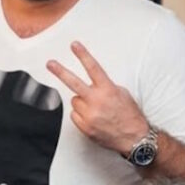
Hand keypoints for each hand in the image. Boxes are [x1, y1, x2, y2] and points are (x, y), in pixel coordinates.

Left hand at [47, 41, 148, 155]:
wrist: (134, 139)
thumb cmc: (130, 115)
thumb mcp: (122, 94)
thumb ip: (105, 86)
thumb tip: (93, 84)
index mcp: (108, 90)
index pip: (93, 68)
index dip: (83, 55)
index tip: (74, 46)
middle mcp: (97, 102)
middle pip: (74, 83)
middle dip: (60, 72)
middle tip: (50, 64)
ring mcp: (89, 115)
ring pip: (74, 101)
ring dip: (81, 102)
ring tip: (96, 108)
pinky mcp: (85, 127)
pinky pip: (74, 115)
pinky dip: (80, 115)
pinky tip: (93, 118)